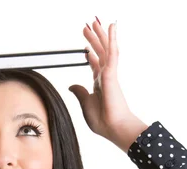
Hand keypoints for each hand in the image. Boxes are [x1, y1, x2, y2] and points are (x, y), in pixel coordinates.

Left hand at [68, 19, 136, 143]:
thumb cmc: (103, 121)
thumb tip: (72, 85)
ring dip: (100, 35)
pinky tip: (111, 28)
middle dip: (93, 40)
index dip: (90, 55)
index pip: (95, 65)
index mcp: (99, 84)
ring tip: (95, 22)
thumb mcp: (86, 105)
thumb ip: (80, 93)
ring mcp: (109, 74)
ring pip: (105, 49)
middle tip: (87, 27)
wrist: (114, 128)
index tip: (85, 47)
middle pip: (99, 53)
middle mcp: (106, 77)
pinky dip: (111, 39)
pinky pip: (111, 53)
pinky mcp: (111, 74)